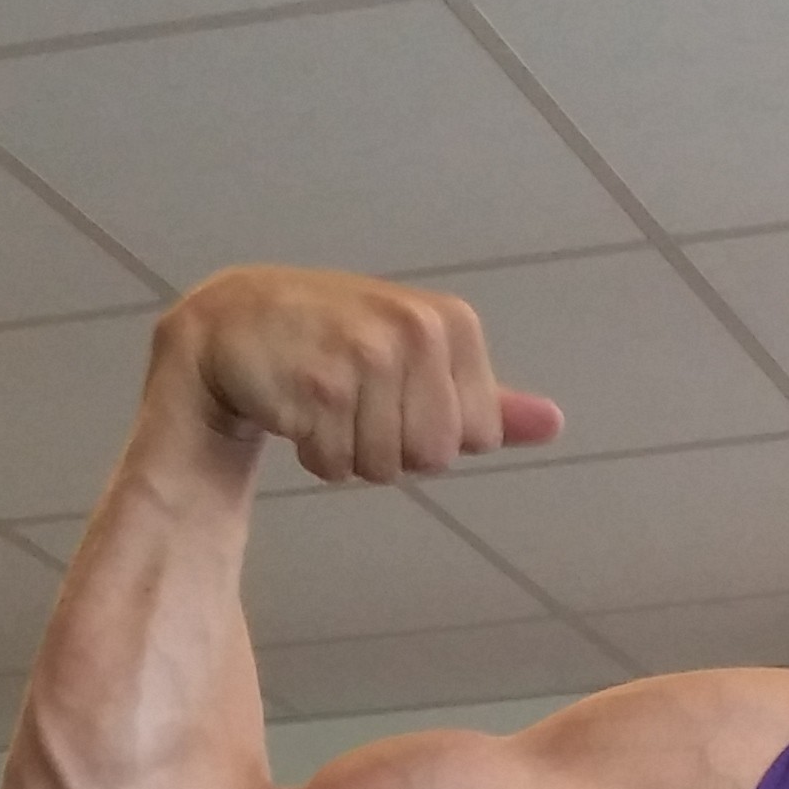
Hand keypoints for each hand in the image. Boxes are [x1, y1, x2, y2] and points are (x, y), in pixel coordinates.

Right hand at [150, 264, 562, 485]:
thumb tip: (554, 423)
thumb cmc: (337, 342)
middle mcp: (415, 331)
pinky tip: (296, 407)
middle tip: (353, 399)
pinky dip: (314, 456)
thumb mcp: (419, 356)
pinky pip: (337, 467)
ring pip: (383, 468)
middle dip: (391, 447)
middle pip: (433, 458)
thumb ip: (487, 399)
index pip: (478, 438)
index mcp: (452, 324)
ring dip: (348, 453)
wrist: (235, 320)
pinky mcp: (317, 387)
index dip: (430, 432)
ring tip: (323, 400)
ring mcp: (366, 357)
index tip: (393, 393)